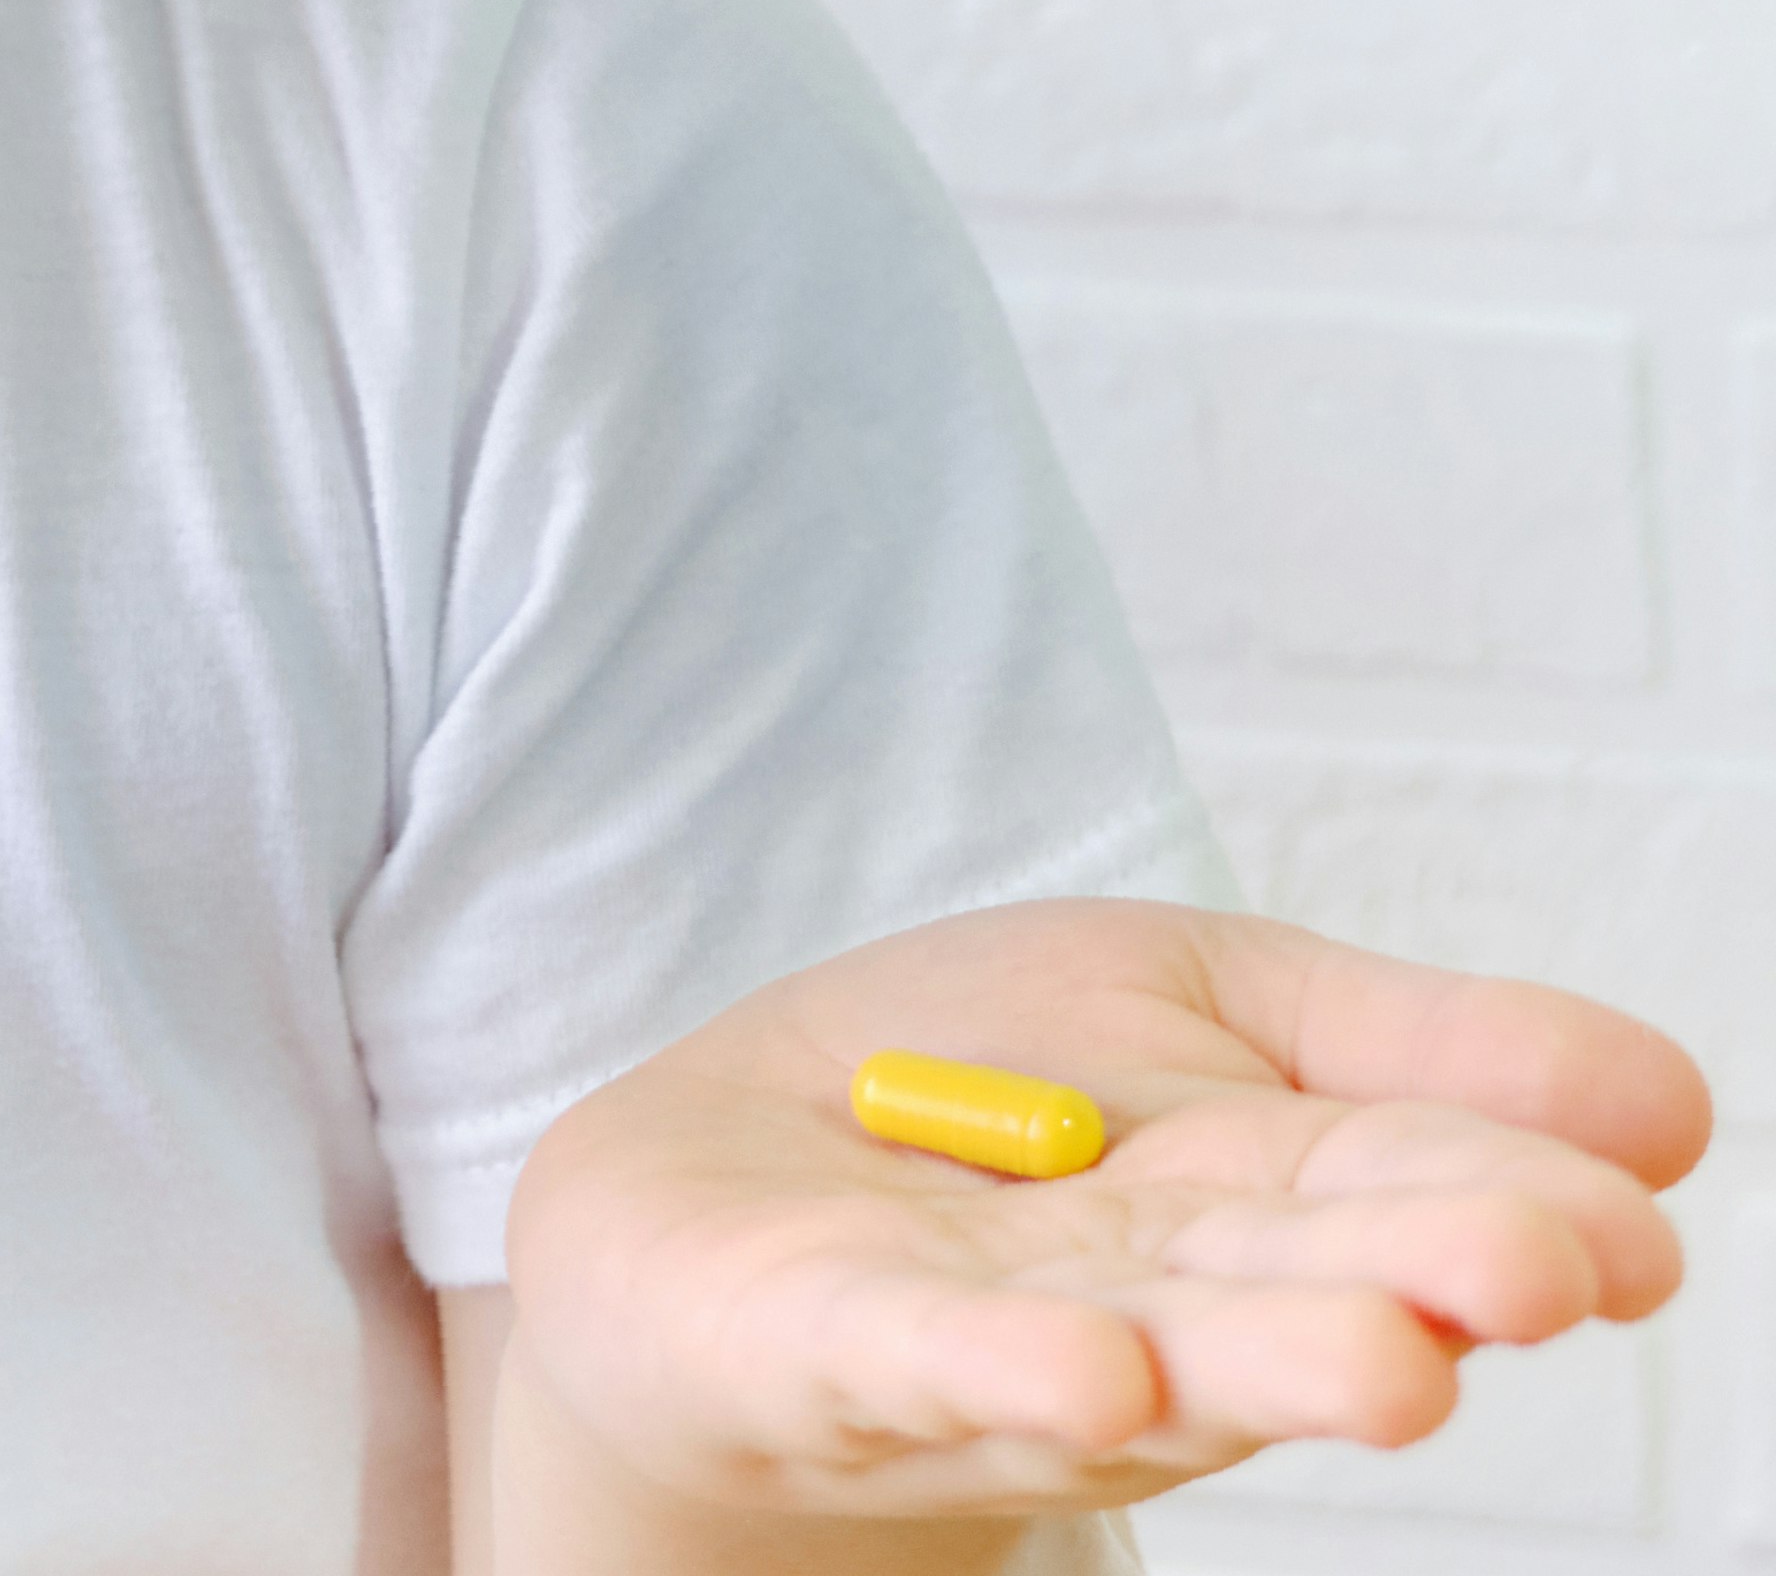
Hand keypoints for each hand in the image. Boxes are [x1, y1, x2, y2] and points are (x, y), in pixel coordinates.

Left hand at [500, 900, 1707, 1523]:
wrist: (703, 1199)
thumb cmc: (971, 1107)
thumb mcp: (1193, 1006)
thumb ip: (1415, 1049)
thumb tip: (1672, 1100)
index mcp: (1253, 1204)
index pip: (1396, 1193)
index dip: (1514, 1206)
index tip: (1633, 1229)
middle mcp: (1152, 1300)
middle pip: (1290, 1287)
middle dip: (1411, 1282)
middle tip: (1537, 1268)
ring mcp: (992, 1338)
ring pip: (1143, 1351)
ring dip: (1258, 1359)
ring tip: (1387, 1361)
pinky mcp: (828, 1345)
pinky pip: (919, 1359)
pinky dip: (997, 1365)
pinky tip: (1086, 1368)